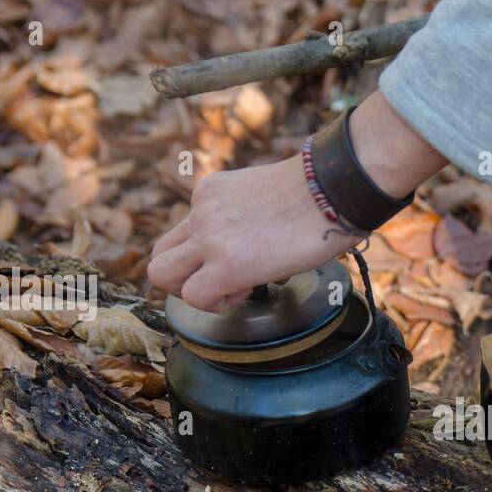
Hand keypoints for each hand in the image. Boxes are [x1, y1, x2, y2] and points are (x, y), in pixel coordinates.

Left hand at [148, 91, 446, 313]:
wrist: (333, 188)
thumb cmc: (318, 194)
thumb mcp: (264, 197)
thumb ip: (247, 220)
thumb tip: (265, 253)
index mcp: (211, 194)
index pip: (181, 234)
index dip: (201, 258)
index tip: (236, 259)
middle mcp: (201, 212)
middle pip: (158, 257)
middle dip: (183, 280)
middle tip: (219, 284)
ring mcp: (209, 235)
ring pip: (162, 276)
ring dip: (193, 293)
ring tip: (232, 289)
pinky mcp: (226, 262)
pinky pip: (197, 295)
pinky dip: (217, 303)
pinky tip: (246, 290)